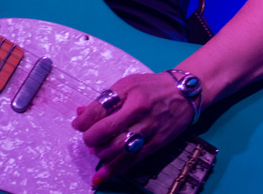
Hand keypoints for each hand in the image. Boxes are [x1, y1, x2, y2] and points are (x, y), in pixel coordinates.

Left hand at [71, 72, 195, 186]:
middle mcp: (138, 111)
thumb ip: (105, 100)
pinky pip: (132, 160)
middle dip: (90, 137)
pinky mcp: (156, 144)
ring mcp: (149, 129)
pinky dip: (114, 170)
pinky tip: (100, 177)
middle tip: (88, 137)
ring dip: (101, 152)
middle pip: (106, 130)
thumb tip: (82, 113)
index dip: (83, 120)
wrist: (184, 93)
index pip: (99, 109)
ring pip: (118, 148)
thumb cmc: (152, 87)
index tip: (77, 125)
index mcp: (129, 92)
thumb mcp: (127, 85)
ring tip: (96, 149)